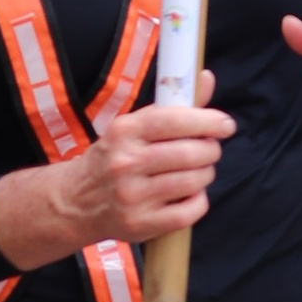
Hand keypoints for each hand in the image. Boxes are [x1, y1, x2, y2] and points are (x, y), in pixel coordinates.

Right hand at [63, 79, 234, 241]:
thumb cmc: (113, 158)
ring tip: (198, 172)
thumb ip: (172, 105)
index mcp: (124, 131)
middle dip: (210, 150)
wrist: (76, 201)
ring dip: (206, 174)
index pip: (175, 120)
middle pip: (190, 153)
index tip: (225, 125)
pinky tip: (190, 194)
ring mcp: (132, 196)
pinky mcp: (140, 224)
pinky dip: (199, 200)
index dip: (208, 121)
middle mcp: (126, 163)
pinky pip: (190, 211)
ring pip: (194, 181)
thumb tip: (205, 77)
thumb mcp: (133, 126)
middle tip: (209, 150)